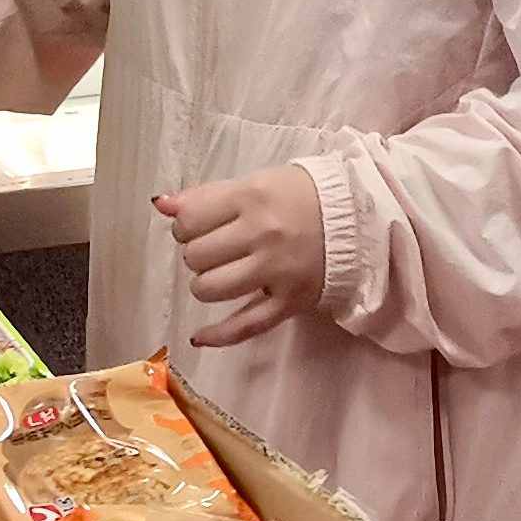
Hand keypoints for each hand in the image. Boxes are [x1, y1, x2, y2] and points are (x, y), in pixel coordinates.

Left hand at [157, 166, 326, 347]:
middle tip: (215, 248)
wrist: (360, 217)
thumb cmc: (300, 195)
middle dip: (197, 253)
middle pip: (196, 256)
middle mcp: (262, 235)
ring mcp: (277, 272)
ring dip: (206, 284)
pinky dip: (218, 335)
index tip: (197, 226)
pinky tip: (200, 337)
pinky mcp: (290, 302)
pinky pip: (246, 326)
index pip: (189, 220)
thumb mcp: (254, 183)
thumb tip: (160, 204)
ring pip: (211, 289)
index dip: (185, 226)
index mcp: (250, 198)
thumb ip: (205, 195)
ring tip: (222, 274)